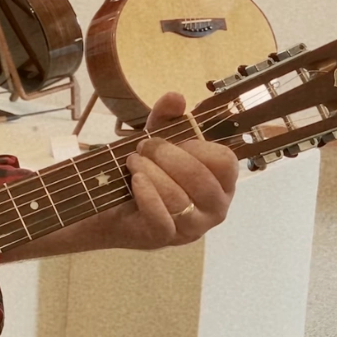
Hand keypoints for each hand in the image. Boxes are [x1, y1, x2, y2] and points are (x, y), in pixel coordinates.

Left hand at [102, 92, 238, 249]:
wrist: (110, 208)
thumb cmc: (147, 174)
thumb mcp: (157, 142)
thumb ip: (167, 119)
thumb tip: (176, 97)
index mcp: (221, 183)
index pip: (226, 161)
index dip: (197, 146)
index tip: (171, 140)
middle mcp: (215, 208)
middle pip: (201, 179)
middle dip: (168, 156)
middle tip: (143, 146)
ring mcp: (193, 227)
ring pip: (180, 198)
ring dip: (152, 172)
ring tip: (133, 162)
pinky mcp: (167, 238)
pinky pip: (162, 219)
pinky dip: (147, 195)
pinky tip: (135, 181)